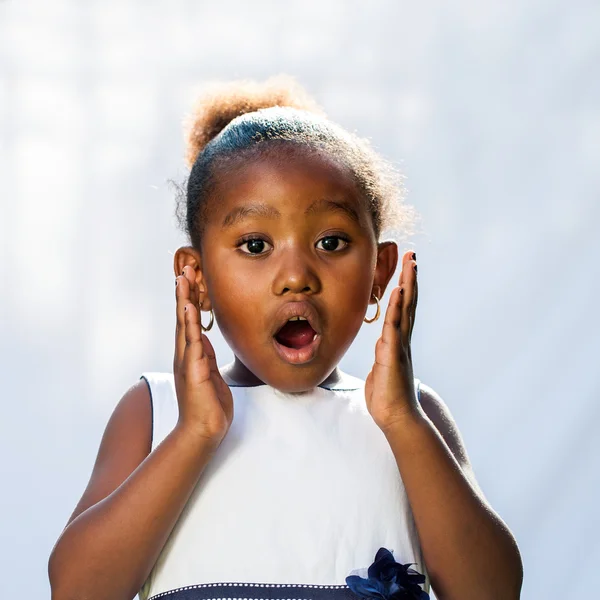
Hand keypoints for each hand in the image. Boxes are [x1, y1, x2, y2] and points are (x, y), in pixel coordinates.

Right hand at [173, 266, 232, 446]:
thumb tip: (203, 339)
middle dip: (183, 292)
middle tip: (184, 268)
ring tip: (182, 279)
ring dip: (183, 300)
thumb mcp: (209, 374)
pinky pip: (191, 342)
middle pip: (182, 317)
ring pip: (183, 325)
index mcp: (190, 355)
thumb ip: (205, 356)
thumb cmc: (208, 405)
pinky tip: (188, 307)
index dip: (188, 299)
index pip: (188, 321)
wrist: (203, 432)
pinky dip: (189, 323)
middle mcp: (184, 355)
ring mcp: (186, 362)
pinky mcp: (192, 371)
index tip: (190, 278)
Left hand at [365, 251, 419, 431]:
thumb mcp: (382, 370)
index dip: (404, 288)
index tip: (406, 268)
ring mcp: (399, 346)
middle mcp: (402, 340)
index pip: (402, 310)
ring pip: (404, 310)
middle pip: (408, 303)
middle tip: (412, 254)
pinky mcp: (393, 355)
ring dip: (407, 285)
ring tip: (410, 264)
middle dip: (409, 278)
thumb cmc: (387, 398)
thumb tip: (382, 346)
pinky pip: (394, 327)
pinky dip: (396, 308)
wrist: (396, 419)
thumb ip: (383, 355)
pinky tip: (398, 292)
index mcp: (397, 343)